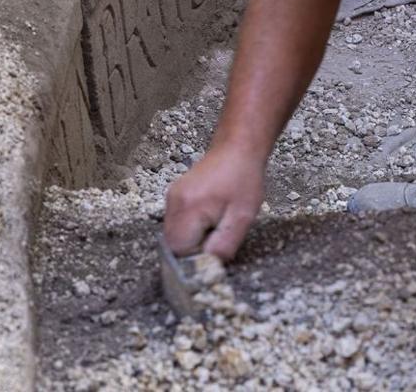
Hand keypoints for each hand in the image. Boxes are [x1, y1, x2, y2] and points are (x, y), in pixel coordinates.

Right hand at [163, 144, 264, 259]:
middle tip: (218, 231)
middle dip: (194, 247)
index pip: (180, 251)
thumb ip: (223, 246)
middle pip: (173, 245)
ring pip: (174, 235)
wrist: (237, 148)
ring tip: (216, 220)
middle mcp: (173, 203)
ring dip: (193, 237)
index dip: (198, 255)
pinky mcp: (174, 196)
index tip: (216, 245)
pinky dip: (191, 227)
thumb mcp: (242, 217)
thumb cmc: (243, 180)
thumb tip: (208, 266)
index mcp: (188, 209)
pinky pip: (177, 223)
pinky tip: (210, 214)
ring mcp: (171, 198)